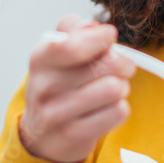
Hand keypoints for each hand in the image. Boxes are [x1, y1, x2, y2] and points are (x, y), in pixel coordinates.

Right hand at [18, 13, 136, 162]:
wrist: (42, 133)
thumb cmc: (58, 84)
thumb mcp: (58, 50)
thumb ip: (75, 29)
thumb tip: (93, 27)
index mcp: (41, 58)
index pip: (72, 46)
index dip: (100, 38)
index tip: (110, 36)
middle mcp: (44, 87)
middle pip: (107, 64)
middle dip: (123, 63)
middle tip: (120, 67)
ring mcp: (57, 114)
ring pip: (115, 88)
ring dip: (122, 87)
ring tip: (110, 89)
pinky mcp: (74, 135)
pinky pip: (119, 112)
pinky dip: (120, 108)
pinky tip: (106, 109)